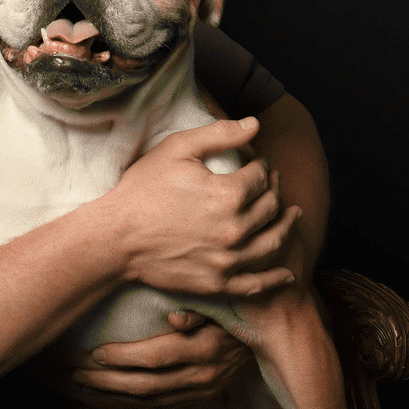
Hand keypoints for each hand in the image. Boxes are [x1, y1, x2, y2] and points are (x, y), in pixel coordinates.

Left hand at [69, 310, 256, 408]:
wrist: (266, 339)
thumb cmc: (235, 311)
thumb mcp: (222, 303)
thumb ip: (199, 309)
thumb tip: (175, 317)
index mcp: (206, 348)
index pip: (156, 357)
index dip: (124, 357)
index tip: (95, 352)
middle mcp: (202, 374)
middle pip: (147, 385)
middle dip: (108, 382)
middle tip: (77, 374)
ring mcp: (200, 391)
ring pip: (150, 402)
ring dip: (114, 397)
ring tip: (84, 388)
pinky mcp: (198, 399)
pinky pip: (160, 408)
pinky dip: (131, 406)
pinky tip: (109, 400)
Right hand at [102, 117, 301, 297]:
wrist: (116, 237)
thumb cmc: (143, 189)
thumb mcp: (177, 149)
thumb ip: (219, 133)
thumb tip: (255, 124)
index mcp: (228, 195)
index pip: (261, 177)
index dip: (263, 166)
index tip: (258, 162)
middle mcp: (235, 230)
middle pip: (270, 208)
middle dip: (274, 190)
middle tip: (272, 183)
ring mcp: (228, 261)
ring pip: (272, 243)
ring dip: (286, 226)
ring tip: (293, 215)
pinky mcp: (217, 283)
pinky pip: (256, 284)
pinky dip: (275, 279)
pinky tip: (287, 274)